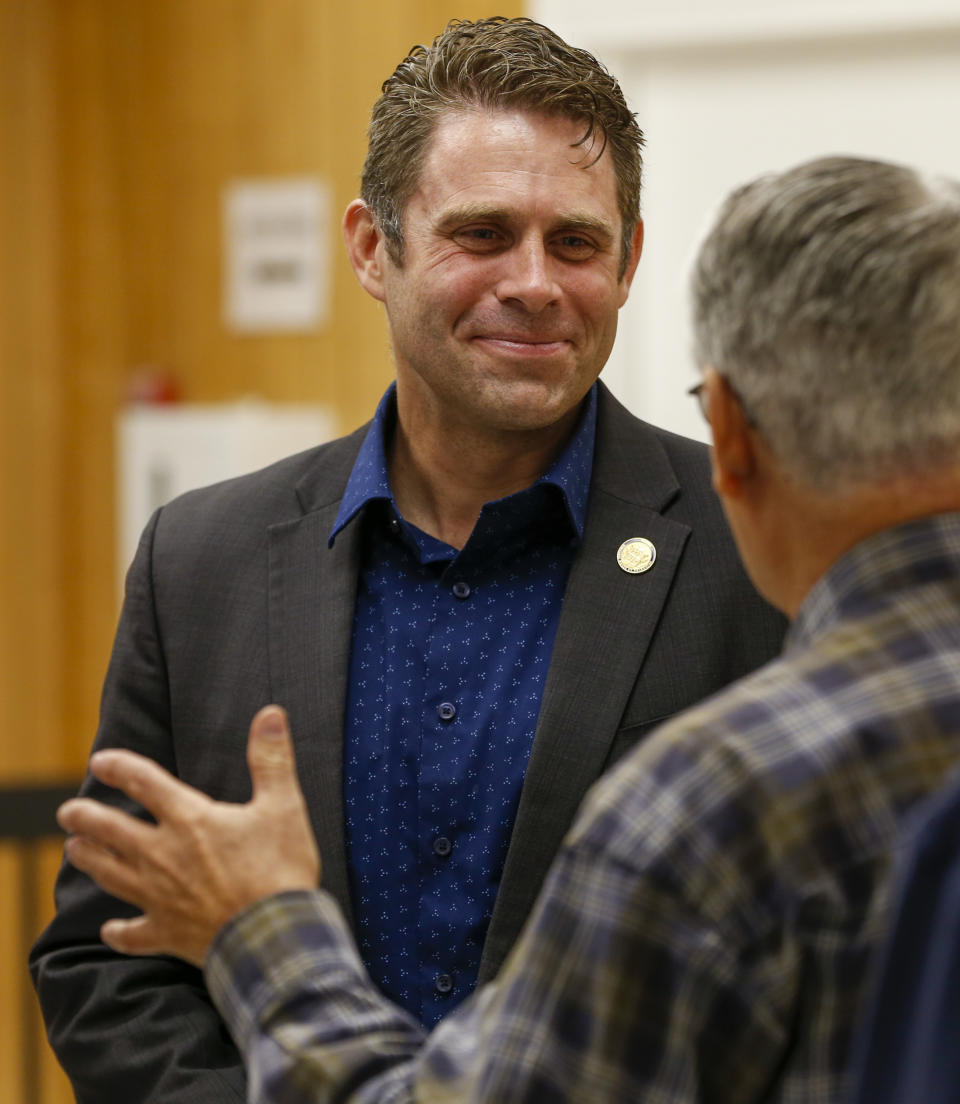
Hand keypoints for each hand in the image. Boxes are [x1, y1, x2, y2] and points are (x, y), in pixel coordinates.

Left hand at [57, 705, 319, 966]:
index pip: (144, 783)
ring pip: (111, 875)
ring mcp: (160, 897)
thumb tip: (270, 714)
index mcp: (189, 820)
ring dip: (90, 861)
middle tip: (68, 811)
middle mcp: (163, 855)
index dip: (120, 768)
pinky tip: (110, 931)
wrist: (273, 937)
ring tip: (74, 850)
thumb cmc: (279, 870)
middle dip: (86, 818)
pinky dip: (120, 933)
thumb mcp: (283, 806)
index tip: (100, 761)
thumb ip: (271, 758)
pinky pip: (133, 934)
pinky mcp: (166, 933)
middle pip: (112, 831)